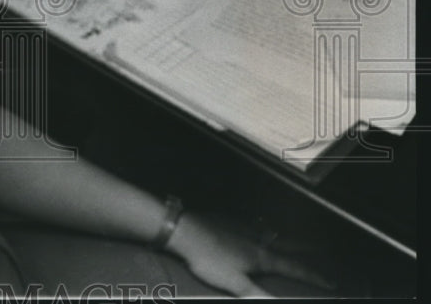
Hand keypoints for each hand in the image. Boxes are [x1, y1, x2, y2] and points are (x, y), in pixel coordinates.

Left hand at [164, 211, 332, 297]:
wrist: (185, 230)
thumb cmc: (209, 258)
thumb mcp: (234, 283)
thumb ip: (257, 295)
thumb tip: (278, 303)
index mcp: (262, 256)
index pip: (294, 268)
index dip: (313, 276)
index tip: (330, 281)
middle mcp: (258, 238)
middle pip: (288, 244)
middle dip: (305, 248)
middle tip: (319, 250)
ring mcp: (244, 226)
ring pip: (271, 231)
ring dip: (285, 236)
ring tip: (291, 240)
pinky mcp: (230, 219)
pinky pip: (254, 223)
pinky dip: (263, 227)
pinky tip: (257, 227)